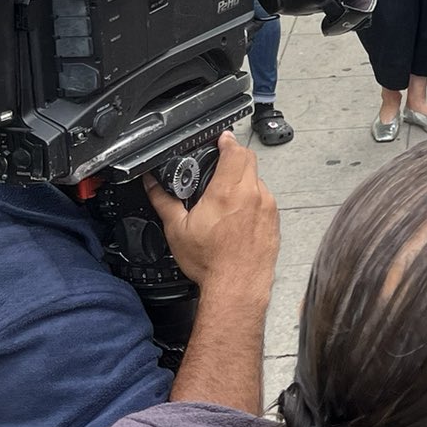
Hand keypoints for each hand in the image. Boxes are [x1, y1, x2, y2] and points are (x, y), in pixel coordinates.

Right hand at [144, 132, 277, 294]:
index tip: (221, 139)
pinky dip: (252, 198)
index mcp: (227, 192)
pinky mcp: (275, 220)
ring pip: (258, 180)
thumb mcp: (177, 230)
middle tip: (220, 162)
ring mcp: (268, 207)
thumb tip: (152, 185)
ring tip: (225, 196)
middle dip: (235, 156)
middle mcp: (252, 195)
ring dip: (243, 180)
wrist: (237, 286)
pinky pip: (265, 199)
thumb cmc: (211, 262)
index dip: (226, 141)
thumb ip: (164, 201)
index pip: (234, 151)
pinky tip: (238, 214)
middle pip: (249, 160)